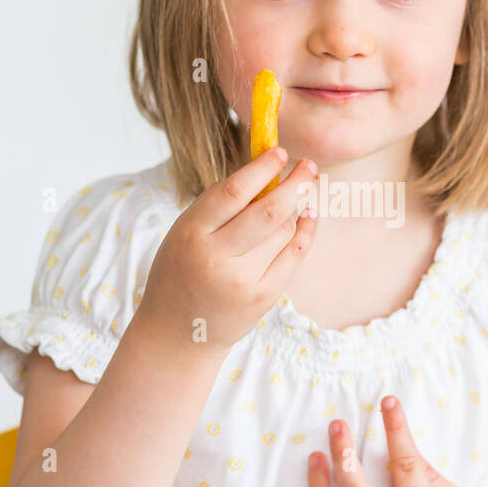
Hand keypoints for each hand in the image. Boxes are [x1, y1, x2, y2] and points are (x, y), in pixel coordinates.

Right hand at [135, 147, 317, 359]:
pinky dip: (305, 231)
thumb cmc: (181, 273)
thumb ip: (219, 208)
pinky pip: (294, 255)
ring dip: (297, 206)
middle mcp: (217, 257)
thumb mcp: (184, 234)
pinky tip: (308, 216)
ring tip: (299, 193)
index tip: (280, 152)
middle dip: (296, 183)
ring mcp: (243, 280)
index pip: (234, 192)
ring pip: (284, 230)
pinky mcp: (263, 297)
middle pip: (268, 211)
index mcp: (191, 233)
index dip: (261, 168)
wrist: (178, 334)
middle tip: (309, 166)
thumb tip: (266, 173)